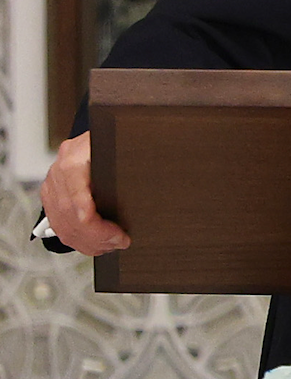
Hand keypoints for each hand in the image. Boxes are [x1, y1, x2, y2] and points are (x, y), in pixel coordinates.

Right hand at [40, 132, 129, 255]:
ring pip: (63, 225)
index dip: (94, 222)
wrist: (98, 133)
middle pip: (70, 216)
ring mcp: (51, 185)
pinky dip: (78, 239)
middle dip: (97, 236)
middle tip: (121, 242)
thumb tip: (152, 181)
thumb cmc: (114, 140)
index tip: (115, 233)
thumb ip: (130, 162)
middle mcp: (58, 172)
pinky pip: (59, 225)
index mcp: (74, 157)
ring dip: (89, 241)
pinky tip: (97, 243)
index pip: (76, 198)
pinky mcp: (50, 196)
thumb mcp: (122, 145)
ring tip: (112, 245)